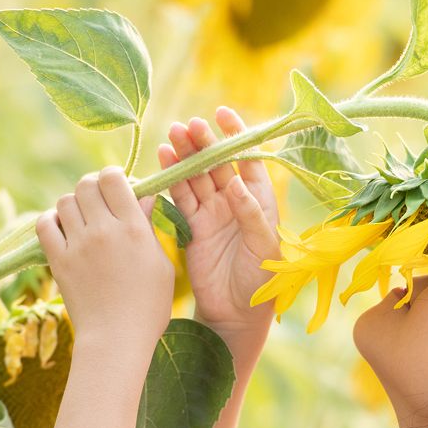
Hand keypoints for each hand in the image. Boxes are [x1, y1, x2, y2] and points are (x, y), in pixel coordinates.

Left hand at [36, 165, 174, 351]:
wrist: (116, 339)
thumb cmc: (148, 306)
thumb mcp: (160, 264)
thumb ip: (149, 227)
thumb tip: (144, 196)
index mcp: (133, 228)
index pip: (114, 178)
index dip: (113, 177)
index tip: (117, 189)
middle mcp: (104, 230)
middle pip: (86, 184)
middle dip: (93, 188)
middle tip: (99, 204)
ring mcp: (78, 245)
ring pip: (65, 201)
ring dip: (73, 204)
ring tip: (82, 220)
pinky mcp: (58, 261)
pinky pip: (44, 224)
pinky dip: (51, 220)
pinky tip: (63, 230)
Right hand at [158, 107, 281, 340]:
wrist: (237, 313)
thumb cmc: (261, 280)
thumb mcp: (263, 245)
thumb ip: (250, 213)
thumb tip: (236, 184)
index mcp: (260, 200)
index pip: (248, 159)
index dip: (236, 135)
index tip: (222, 114)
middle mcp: (236, 201)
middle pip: (218, 164)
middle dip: (203, 143)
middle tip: (189, 126)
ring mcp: (213, 212)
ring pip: (197, 177)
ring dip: (185, 157)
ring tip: (172, 137)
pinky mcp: (194, 226)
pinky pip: (182, 198)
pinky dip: (173, 180)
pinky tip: (164, 161)